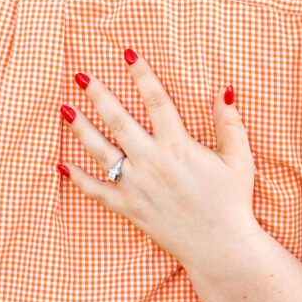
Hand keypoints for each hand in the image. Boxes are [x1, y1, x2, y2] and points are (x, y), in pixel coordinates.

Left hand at [58, 51, 257, 268]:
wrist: (220, 247)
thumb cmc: (231, 201)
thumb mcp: (238, 160)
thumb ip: (229, 124)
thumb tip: (224, 89)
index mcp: (178, 147)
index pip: (156, 101)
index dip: (142, 75)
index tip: (128, 54)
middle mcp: (153, 162)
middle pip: (119, 121)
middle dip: (99, 96)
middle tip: (82, 77)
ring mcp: (137, 186)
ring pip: (101, 151)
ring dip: (81, 129)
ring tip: (65, 110)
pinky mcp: (129, 207)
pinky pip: (97, 191)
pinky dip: (78, 179)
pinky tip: (63, 166)